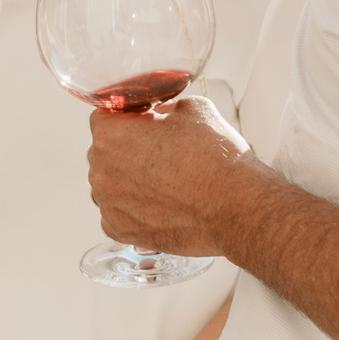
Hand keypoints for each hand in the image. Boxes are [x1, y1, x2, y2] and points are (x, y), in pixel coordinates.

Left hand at [88, 92, 252, 255]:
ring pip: (110, 183)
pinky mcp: (121, 231)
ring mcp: (109, 204)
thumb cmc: (217, 160)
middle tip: (161, 152)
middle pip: (105, 151)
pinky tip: (161, 202)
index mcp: (111, 135)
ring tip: (165, 181)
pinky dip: (134, 207)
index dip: (128, 116)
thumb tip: (159, 116)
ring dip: (128, 179)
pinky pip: (118, 211)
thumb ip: (164, 108)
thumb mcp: (193, 108)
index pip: (105, 115)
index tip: (145, 122)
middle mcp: (101, 170)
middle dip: (127, 148)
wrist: (238, 207)